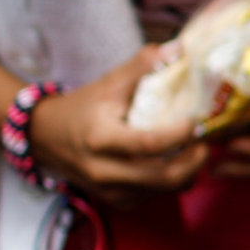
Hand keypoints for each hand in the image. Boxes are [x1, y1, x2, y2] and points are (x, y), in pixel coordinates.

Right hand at [29, 48, 204, 194]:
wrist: (45, 136)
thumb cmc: (83, 107)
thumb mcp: (109, 83)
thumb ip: (143, 66)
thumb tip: (179, 48)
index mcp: (101, 138)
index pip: (149, 144)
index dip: (180, 134)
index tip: (196, 120)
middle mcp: (104, 170)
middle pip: (164, 177)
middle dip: (194, 161)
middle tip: (205, 142)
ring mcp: (110, 191)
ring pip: (164, 191)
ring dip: (187, 173)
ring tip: (194, 150)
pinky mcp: (115, 201)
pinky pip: (153, 197)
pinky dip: (170, 183)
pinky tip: (174, 163)